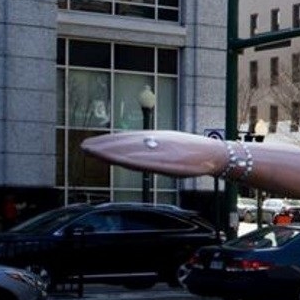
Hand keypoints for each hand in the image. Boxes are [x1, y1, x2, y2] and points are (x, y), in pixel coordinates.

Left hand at [80, 131, 225, 178]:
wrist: (214, 154)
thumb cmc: (192, 152)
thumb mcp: (170, 147)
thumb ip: (151, 150)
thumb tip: (132, 156)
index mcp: (156, 138)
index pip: (127, 139)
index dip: (108, 141)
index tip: (91, 144)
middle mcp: (157, 142)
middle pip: (126, 143)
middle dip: (105, 146)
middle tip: (84, 147)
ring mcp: (162, 151)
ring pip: (133, 151)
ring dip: (112, 151)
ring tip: (94, 152)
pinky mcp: (170, 161)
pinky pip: (147, 161)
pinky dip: (131, 159)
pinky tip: (119, 160)